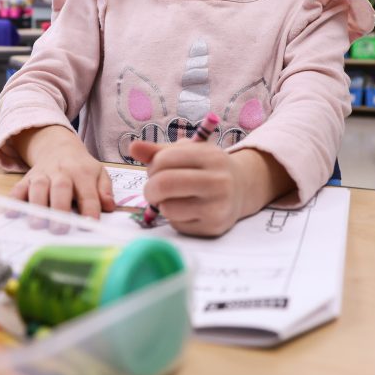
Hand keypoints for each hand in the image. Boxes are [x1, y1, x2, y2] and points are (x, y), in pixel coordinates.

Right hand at [9, 139, 113, 218]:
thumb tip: (110, 207)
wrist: (58, 148)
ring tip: (37, 224)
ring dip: (37, 205)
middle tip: (59, 229)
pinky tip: (11, 213)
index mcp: (82, 172)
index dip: (89, 208)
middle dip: (59, 208)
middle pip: (60, 188)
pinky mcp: (27, 178)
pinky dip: (14, 200)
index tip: (90, 225)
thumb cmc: (81, 167)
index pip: (88, 192)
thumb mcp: (99, 173)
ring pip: (38, 187)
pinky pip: (18, 188)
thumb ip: (105, 190)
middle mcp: (61, 172)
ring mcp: (42, 175)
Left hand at [130, 139, 247, 236]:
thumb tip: (132, 148)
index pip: (165, 159)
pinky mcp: (213, 227)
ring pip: (167, 208)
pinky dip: (173, 217)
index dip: (152, 166)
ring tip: (171, 198)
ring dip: (161, 204)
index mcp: (210, 156)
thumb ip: (159, 151)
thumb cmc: (207, 167)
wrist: (242, 188)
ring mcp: (218, 206)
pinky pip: (177, 224)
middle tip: (153, 189)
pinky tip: (185, 209)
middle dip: (150, 188)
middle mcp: (218, 181)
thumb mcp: (189, 152)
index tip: (156, 170)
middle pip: (164, 184)